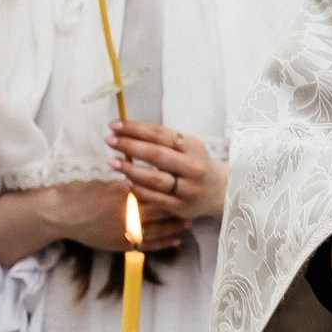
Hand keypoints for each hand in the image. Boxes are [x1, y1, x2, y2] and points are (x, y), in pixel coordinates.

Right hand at [0, 179, 190, 259]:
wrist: (59, 215)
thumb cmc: (79, 192)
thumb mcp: (105, 179)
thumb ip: (126, 179)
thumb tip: (145, 172)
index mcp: (123, 192)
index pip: (155, 189)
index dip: (171, 188)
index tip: (184, 184)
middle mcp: (127, 212)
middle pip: (161, 209)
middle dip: (177, 206)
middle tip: (193, 202)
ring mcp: (124, 231)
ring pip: (158, 229)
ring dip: (175, 225)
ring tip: (189, 221)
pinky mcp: (120, 244)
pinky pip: (147, 246)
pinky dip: (163, 243)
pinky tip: (176, 241)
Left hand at [105, 120, 228, 221]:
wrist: (221, 191)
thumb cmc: (197, 164)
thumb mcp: (188, 147)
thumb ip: (164, 140)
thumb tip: (128, 130)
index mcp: (194, 148)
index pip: (161, 134)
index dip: (136, 128)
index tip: (115, 124)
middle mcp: (193, 168)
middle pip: (157, 155)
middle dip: (129, 146)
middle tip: (109, 140)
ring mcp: (189, 189)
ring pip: (155, 179)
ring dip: (130, 169)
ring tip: (113, 162)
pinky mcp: (182, 207)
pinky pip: (156, 198)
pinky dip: (139, 189)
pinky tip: (126, 181)